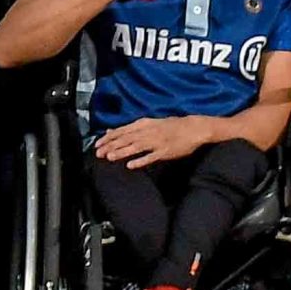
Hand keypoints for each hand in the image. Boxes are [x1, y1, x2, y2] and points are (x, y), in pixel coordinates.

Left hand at [94, 116, 210, 167]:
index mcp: (143, 124)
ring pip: (136, 147)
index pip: (122, 131)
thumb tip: (110, 131)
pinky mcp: (165, 152)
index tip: (97, 144)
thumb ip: (130, 129)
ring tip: (110, 157)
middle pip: (126, 139)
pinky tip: (131, 165)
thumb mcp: (149, 123)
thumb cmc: (170, 126)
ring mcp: (156, 142)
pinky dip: (140, 161)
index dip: (108, 138)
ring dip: (122, 152)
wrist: (193, 128)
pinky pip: (151, 157)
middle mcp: (148, 132)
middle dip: (111, 146)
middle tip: (99, 154)